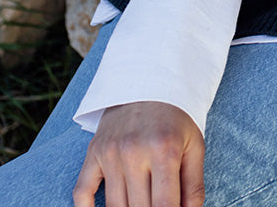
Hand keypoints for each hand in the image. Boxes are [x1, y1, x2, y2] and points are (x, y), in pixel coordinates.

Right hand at [73, 101, 205, 206]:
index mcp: (164, 150)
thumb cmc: (176, 120)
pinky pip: (81, 192)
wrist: (149, 82)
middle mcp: (134, 152)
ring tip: (141, 202)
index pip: (164, 206)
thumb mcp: (194, 146)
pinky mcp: (94, 152)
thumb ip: (194, 187)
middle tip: (158, 203)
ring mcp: (110, 153)